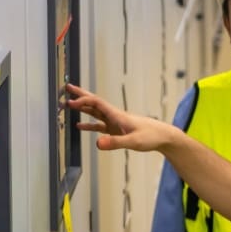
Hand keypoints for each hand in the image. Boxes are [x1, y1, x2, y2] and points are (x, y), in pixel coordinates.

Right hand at [64, 84, 178, 152]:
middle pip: (94, 102)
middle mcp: (114, 116)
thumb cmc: (151, 137)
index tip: (71, 102)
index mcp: (117, 115)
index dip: (83, 101)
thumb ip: (115, 143)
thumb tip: (97, 144)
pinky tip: (80, 126)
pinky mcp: (116, 130)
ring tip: (69, 103)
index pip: (97, 103)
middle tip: (67, 87)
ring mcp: (114, 122)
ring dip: (82, 107)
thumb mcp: (133, 141)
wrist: (163, 137)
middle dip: (80, 95)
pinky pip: (98, 125)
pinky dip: (88, 124)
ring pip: (95, 112)